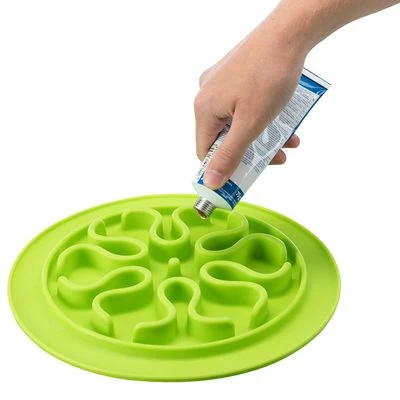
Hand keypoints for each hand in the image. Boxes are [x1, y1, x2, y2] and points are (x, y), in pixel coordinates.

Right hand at [194, 12, 307, 188]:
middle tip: (275, 156)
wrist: (289, 34)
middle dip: (252, 150)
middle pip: (224, 137)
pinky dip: (261, 117)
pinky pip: (243, 107)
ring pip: (237, 123)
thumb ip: (230, 154)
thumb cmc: (270, 74)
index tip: (246, 175)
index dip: (224, 167)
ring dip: (262, 135)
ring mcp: (220, 84)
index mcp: (204, 108)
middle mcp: (207, 95)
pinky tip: (282, 119)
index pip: (205, 151)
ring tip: (287, 138)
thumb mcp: (250, 123)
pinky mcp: (234, 77)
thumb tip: (210, 181)